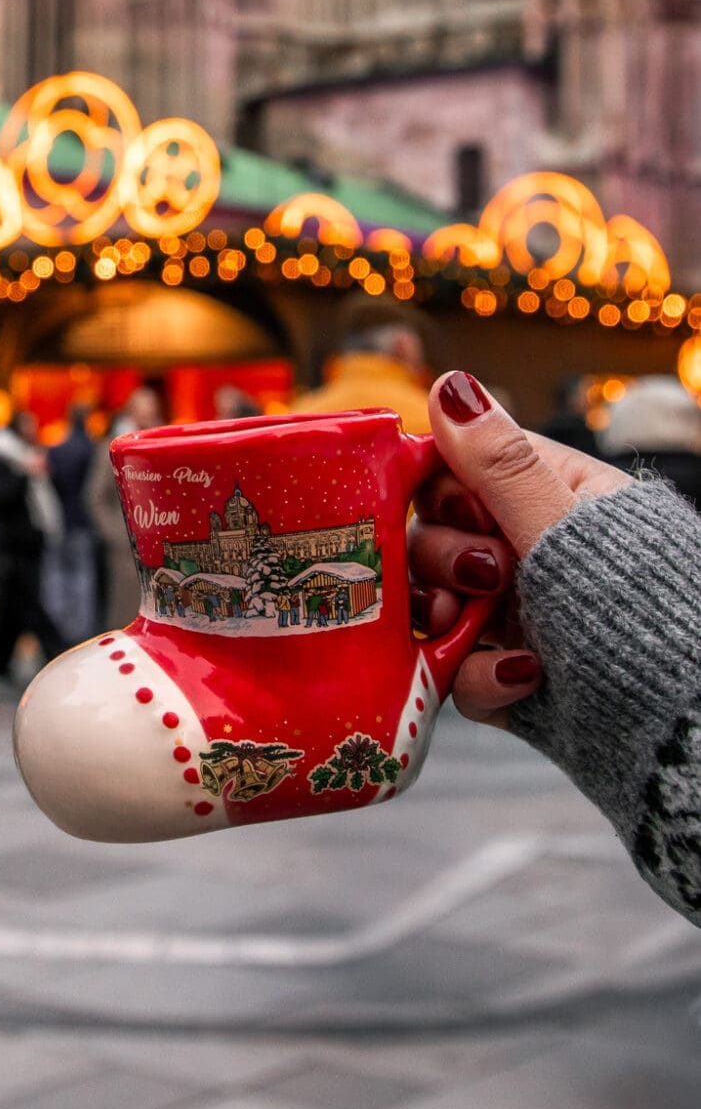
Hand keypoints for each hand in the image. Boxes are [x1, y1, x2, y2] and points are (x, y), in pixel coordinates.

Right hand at [409, 370, 631, 727]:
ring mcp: (516, 616)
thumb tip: (450, 382)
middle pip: (433, 539)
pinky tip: (521, 678)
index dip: (437, 492)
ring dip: (446, 620)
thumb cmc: (640, 612)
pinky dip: (478, 676)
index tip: (455, 512)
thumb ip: (498, 467)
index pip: (457, 472)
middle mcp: (527, 552)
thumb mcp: (562, 532)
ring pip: (437, 606)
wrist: (685, 725)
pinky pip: (456, 668)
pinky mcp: (508, 675)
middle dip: (443, 560)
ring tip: (471, 630)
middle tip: (478, 582)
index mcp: (549, 497)